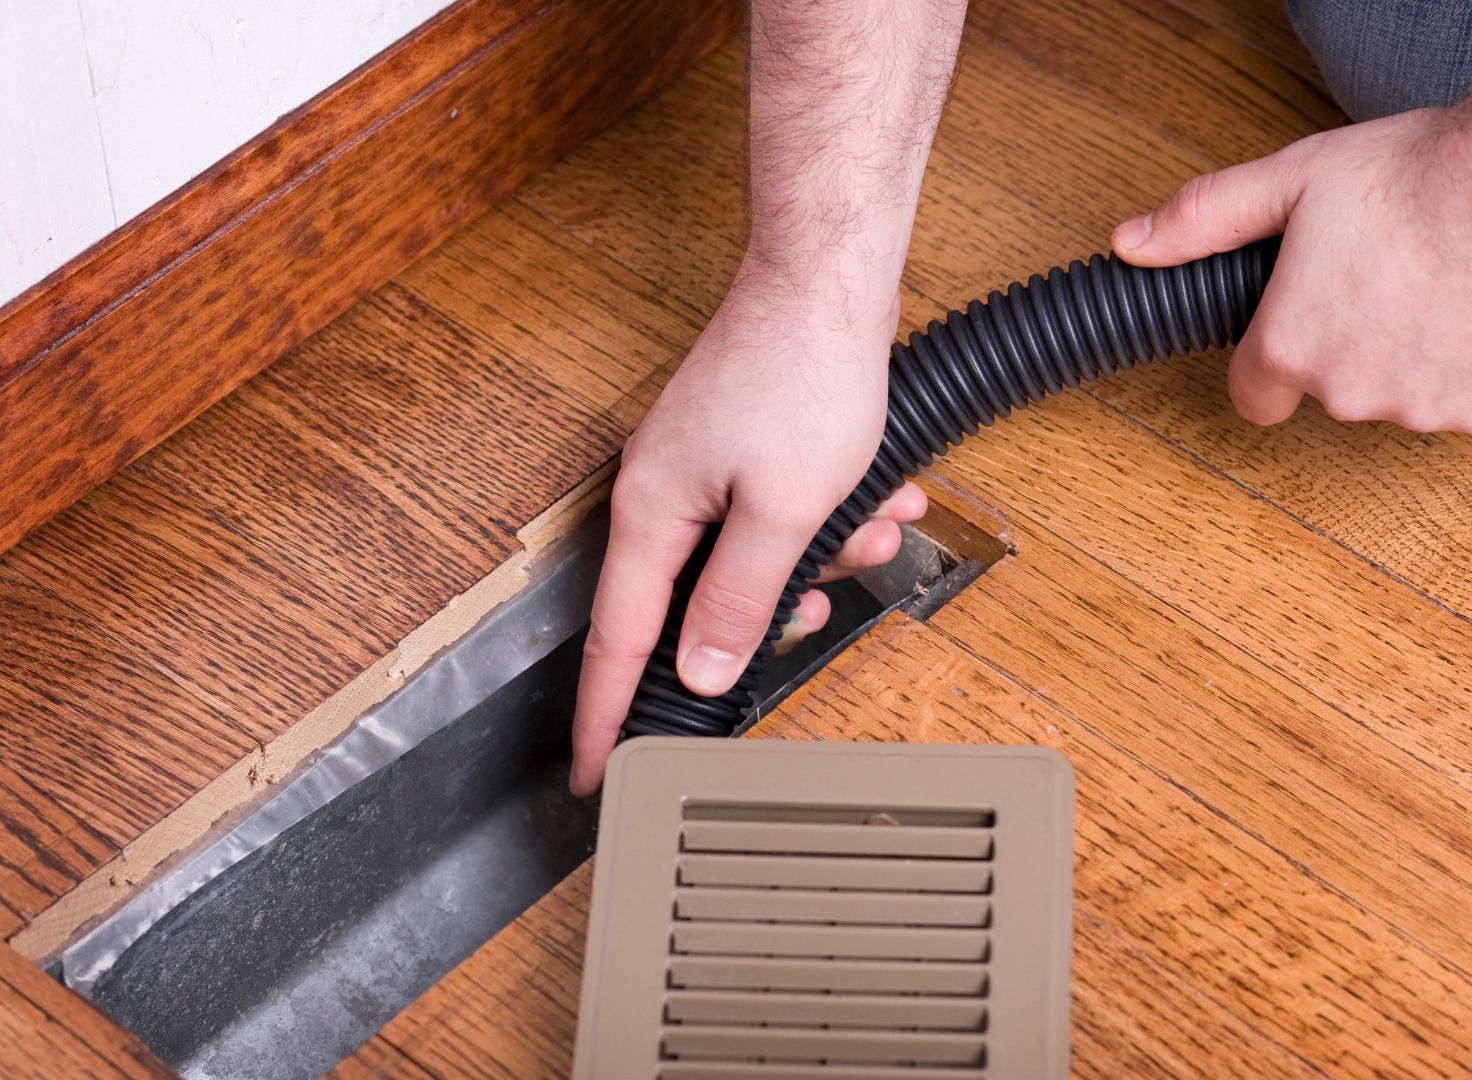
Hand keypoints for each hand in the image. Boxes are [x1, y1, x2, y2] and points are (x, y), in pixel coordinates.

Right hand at [568, 263, 925, 795]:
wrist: (829, 280)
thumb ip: (738, 600)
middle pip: (704, 603)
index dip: (606, 716)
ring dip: (825, 551)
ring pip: (758, 559)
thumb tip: (700, 669)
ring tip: (872, 520)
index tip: (594, 774)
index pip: (617, 641)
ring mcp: (701, 469)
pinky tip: (877, 493)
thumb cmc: (802, 375)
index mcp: (652, 514)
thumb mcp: (783, 512)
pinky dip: (833, 514)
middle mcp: (664, 494)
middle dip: (779, 604)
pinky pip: (782, 514)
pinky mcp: (740, 448)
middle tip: (822, 596)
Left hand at [1113, 107, 1471, 434]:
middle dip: (1355, 343)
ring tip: (1448, 280)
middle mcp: (1350, 394)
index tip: (1304, 322)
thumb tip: (1132, 242)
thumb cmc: (1420, 177)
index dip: (1273, 358)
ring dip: (1420, 354)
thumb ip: (1205, 218)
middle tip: (1392, 273)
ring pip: (1408, 395)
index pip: (1255, 395)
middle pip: (1335, 389)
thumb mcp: (1292, 180)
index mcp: (1291, 347)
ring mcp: (1425, 410)